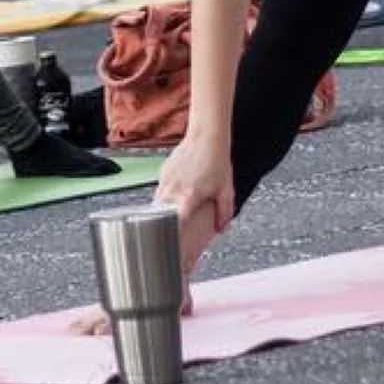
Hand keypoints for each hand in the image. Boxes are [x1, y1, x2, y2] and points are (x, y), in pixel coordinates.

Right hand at [155, 131, 236, 281]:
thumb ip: (224, 213)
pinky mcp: (163, 172)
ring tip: (164, 223)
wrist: (207, 135)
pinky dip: (164, 198)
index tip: (166, 248)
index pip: (174, 224)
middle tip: (162, 240)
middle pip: (159, 217)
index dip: (169, 237)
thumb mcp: (226, 190)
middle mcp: (174, 190)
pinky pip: (160, 191)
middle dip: (160, 229)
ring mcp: (166, 180)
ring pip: (157, 204)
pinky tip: (172, 199)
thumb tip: (222, 228)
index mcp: (188, 197)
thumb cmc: (217, 160)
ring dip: (160, 214)